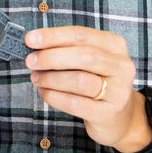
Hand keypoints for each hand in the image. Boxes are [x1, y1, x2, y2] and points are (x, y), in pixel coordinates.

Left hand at [24, 26, 146, 152]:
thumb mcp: (90, 61)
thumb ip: (68, 50)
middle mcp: (121, 66)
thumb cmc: (97, 82)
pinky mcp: (108, 113)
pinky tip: (45, 93)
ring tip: (36, 78)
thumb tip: (35, 45)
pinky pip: (75, 103)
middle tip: (30, 61)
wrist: (119, 117)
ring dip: (51, 78)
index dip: (53, 36)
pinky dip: (55, 97)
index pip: (81, 35)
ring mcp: (118, 91)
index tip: (30, 39)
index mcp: (115, 45)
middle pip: (83, 56)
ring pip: (79, 80)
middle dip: (51, 57)